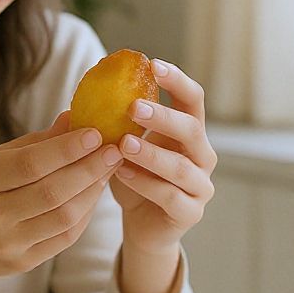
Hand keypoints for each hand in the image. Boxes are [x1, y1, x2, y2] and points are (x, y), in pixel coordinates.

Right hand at [0, 112, 121, 292]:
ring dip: (93, 191)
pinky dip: (85, 213)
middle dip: (90, 168)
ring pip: (65, 217)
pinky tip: (93, 193)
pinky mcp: (22, 263)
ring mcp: (7, 243)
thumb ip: (37, 143)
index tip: (95, 133)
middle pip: (53, 192)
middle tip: (114, 150)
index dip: (66, 149)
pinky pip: (65, 237)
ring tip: (108, 169)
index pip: (30, 164)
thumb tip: (76, 118)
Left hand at [111, 59, 215, 257]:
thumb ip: (120, 121)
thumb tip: (92, 86)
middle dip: (163, 117)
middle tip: (133, 106)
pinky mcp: (190, 213)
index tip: (153, 65)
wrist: (143, 227)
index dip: (177, 81)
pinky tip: (121, 173)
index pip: (193, 99)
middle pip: (192, 129)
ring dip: (151, 153)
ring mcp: (200, 186)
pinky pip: (169, 196)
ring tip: (123, 144)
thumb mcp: (126, 145)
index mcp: (190, 132)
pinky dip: (144, 183)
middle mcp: (202, 156)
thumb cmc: (135, 178)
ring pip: (180, 167)